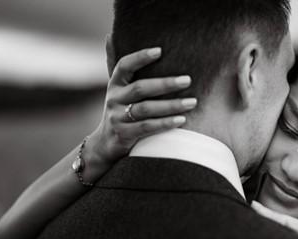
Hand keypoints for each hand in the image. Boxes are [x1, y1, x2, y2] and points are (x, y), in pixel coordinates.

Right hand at [88, 38, 197, 164]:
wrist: (106, 144)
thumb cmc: (120, 110)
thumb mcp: (116, 89)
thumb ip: (116, 65)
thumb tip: (109, 36)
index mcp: (115, 84)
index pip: (124, 66)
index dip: (140, 57)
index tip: (160, 51)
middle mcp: (114, 99)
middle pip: (140, 88)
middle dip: (165, 84)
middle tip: (188, 80)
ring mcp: (118, 118)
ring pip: (146, 109)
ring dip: (171, 105)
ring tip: (192, 102)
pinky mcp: (124, 135)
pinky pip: (147, 128)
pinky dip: (165, 124)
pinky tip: (182, 120)